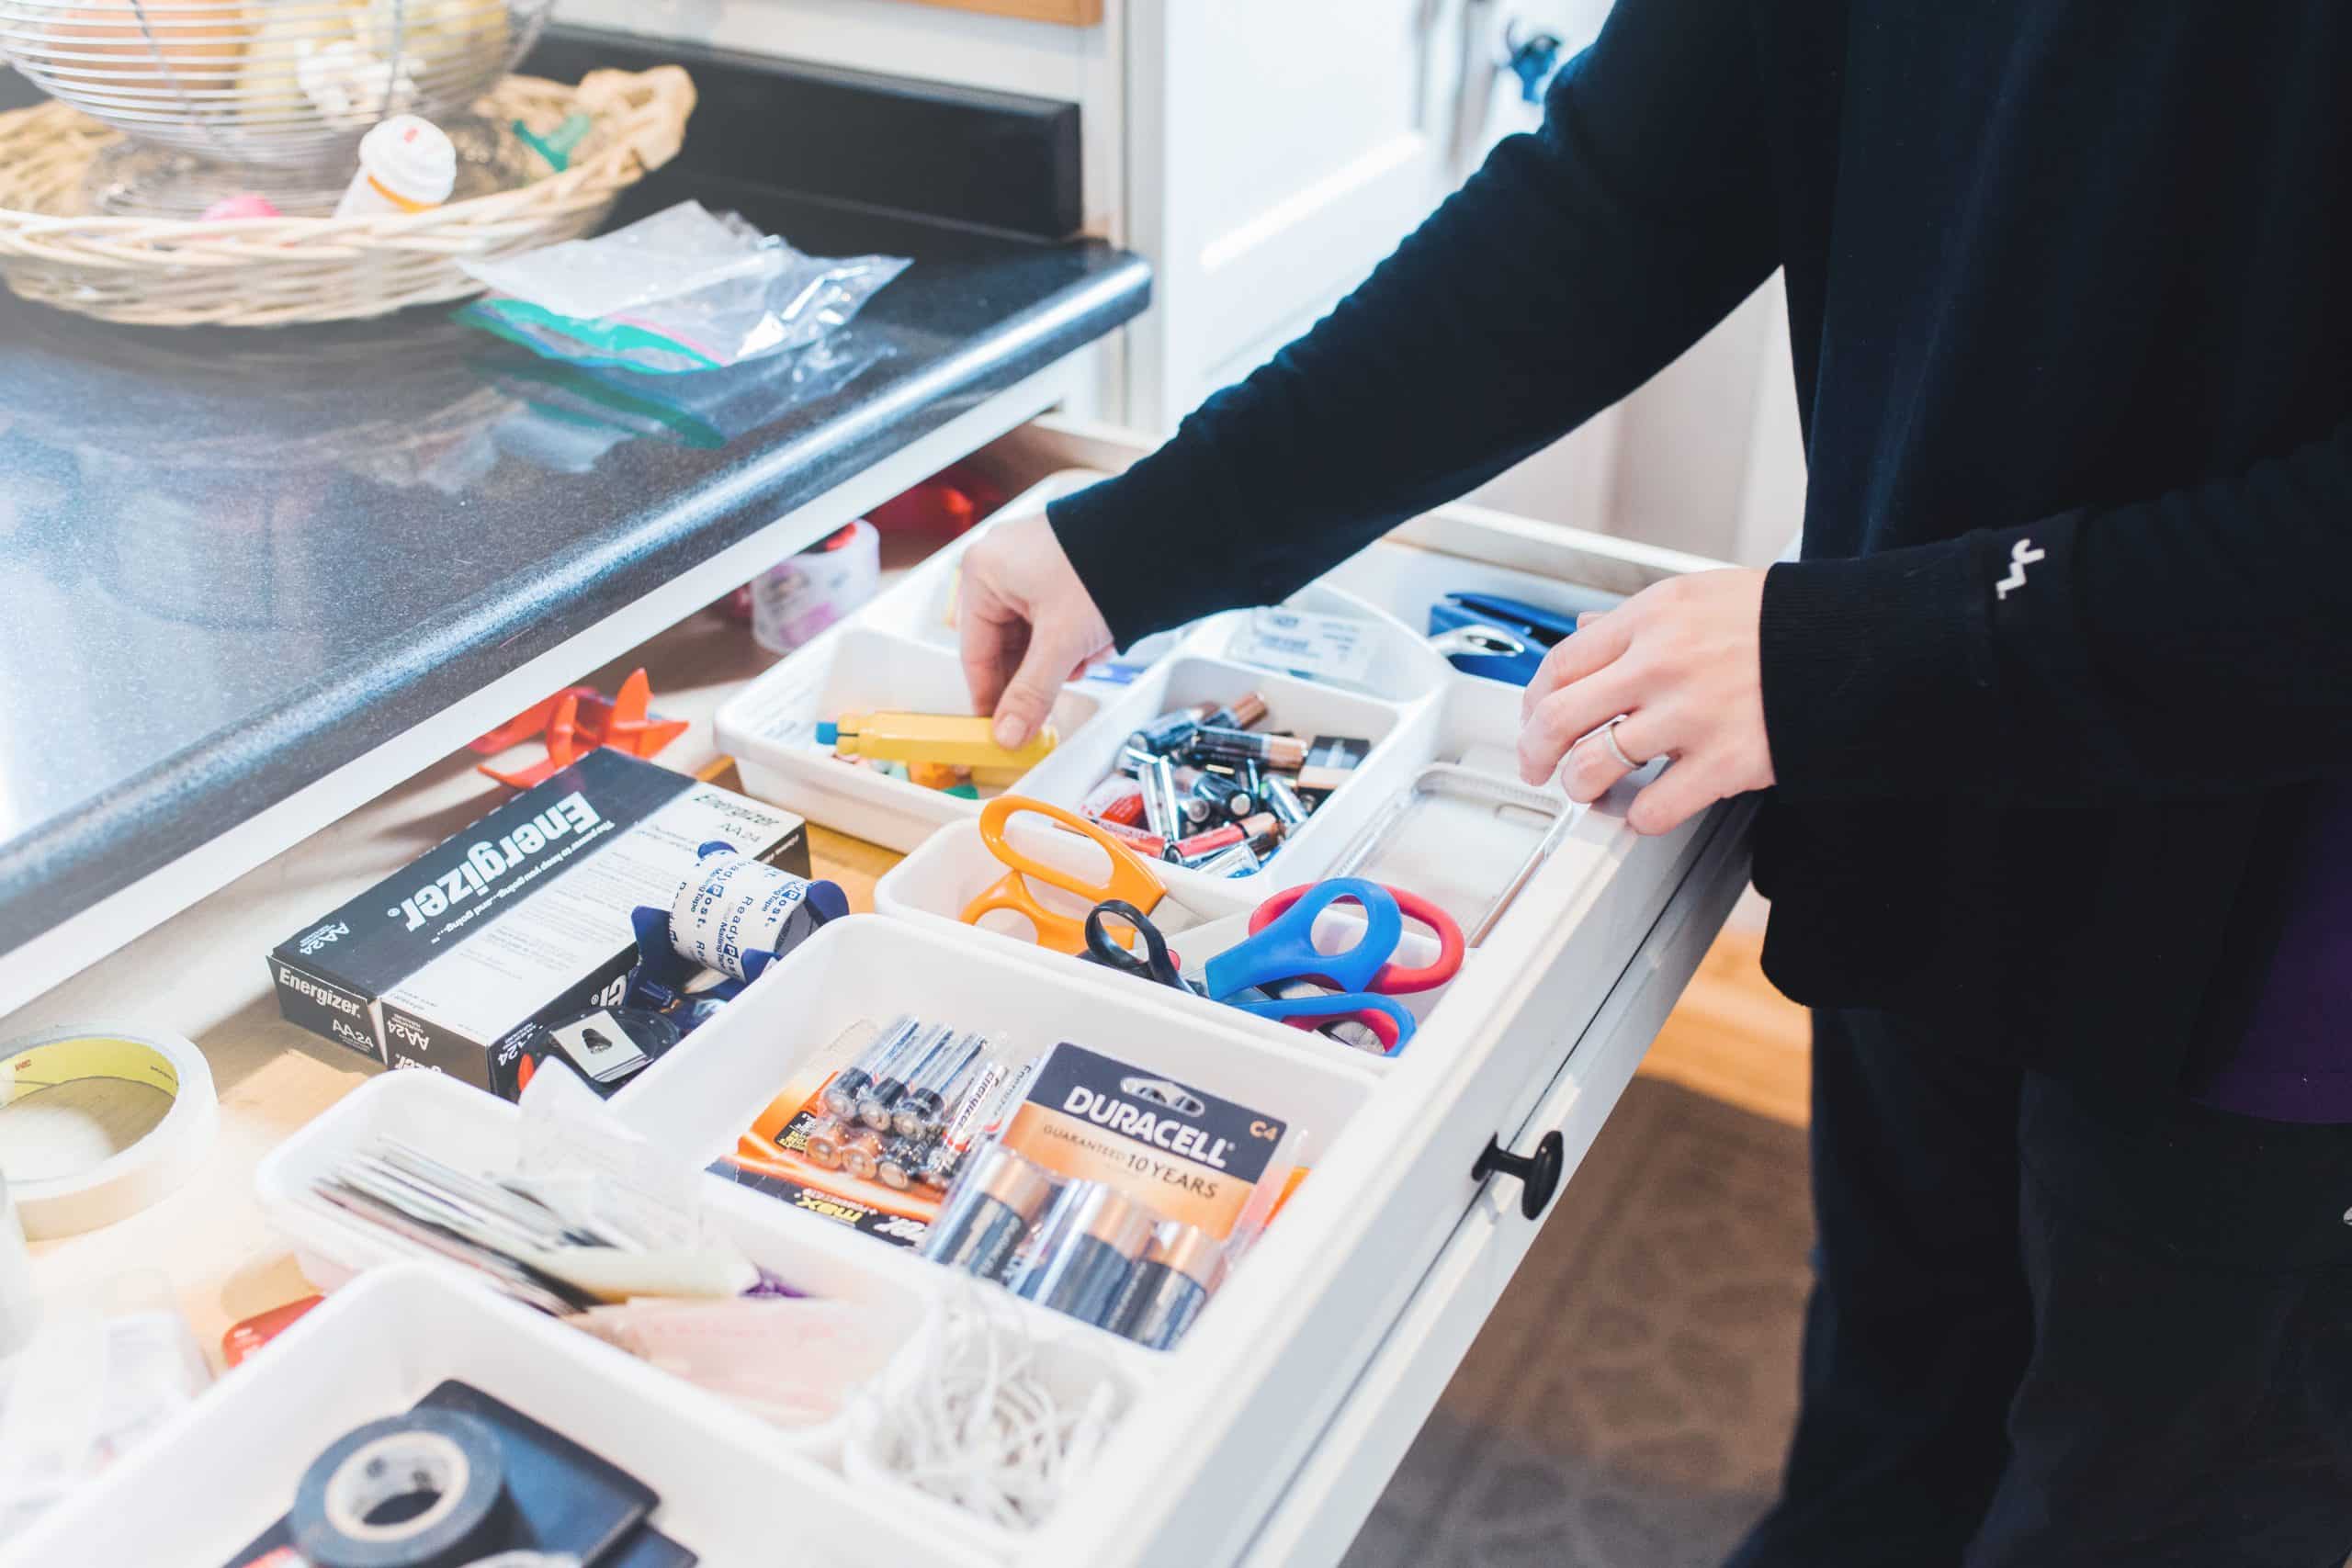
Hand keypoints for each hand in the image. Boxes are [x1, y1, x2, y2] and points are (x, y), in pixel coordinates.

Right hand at [958, 511, 1115, 747]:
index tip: (1000, 728)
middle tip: (1055, 696)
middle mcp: (1000, 566)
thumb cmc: (1101, 563)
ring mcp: (1030, 566)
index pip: (974, 653)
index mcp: (982, 574)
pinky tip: (1097, 640)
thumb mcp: (1061, 641)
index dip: (990, 697)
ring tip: (1088, 653)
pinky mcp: (1059, 570)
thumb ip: (1033, 692)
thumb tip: (1009, 732)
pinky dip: (1076, 638)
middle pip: (1008, 646)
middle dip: (1042, 672)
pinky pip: (1055, 620)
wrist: (1155, 536)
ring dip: (1064, 657)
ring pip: (1037, 637)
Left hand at [1517, 568, 1773, 834]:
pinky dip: (1640, 817)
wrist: (1857, 645)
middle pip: (1559, 717)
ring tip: (1590, 788)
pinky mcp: (1722, 763)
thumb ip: (1639, 621)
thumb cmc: (1785, 621)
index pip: (1561, 663)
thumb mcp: (1701, 597)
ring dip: (1580, 786)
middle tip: (1538, 767)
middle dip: (1535, 752)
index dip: (1535, 700)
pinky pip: (1652, 807)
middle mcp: (1660, 664)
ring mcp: (1689, 716)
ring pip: (1593, 766)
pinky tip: (1648, 808)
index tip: (1535, 717)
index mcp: (1652, 618)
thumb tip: (1586, 630)